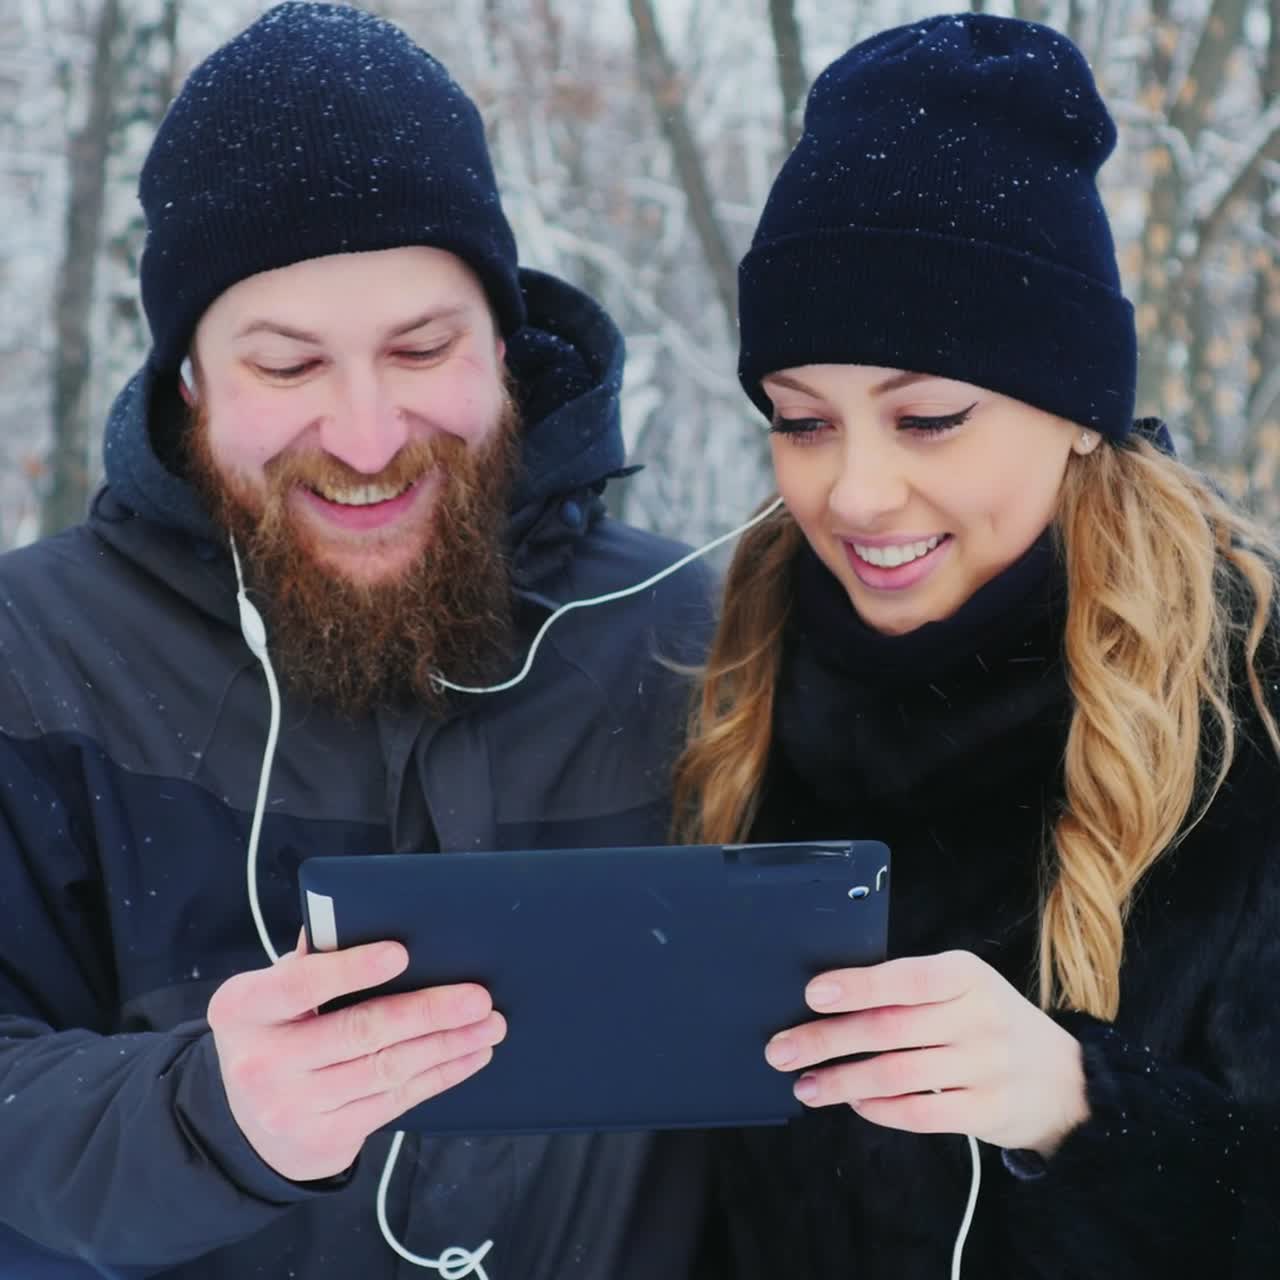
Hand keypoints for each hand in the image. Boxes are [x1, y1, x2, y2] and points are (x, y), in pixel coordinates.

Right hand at [207, 934, 505, 1180]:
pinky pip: (395, 1101)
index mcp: (243, 1008)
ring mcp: (292, 1107)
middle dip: (428, 1012)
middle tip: (478, 997)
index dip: (352, 968)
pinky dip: (440, 1075)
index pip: (301, 983)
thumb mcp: (273, 992)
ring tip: (489, 1025)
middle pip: (360, 1031)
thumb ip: (312, 957)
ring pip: (387, 1069)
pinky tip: (470, 1056)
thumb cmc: (277, 1030)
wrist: (248, 1124)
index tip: (402, 952)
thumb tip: (364, 914)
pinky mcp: (325, 1138)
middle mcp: (262, 1062)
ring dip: (448, 1045)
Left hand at [764, 950, 1087, 1155]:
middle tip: (782, 1050)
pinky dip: (880, 1109)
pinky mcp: (989, 1110)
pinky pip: (921, 1112)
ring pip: (898, 1073)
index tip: (812, 995)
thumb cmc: (988, 1021)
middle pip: (889, 1028)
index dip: (857, 985)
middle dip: (827, 1040)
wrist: (1066, 1079)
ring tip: (806, 1085)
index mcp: (966, 974)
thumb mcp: (963, 987)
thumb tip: (832, 998)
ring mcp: (987, 1066)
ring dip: (843, 1081)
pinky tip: (854, 1103)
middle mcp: (978, 1016)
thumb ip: (909, 988)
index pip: (905, 977)